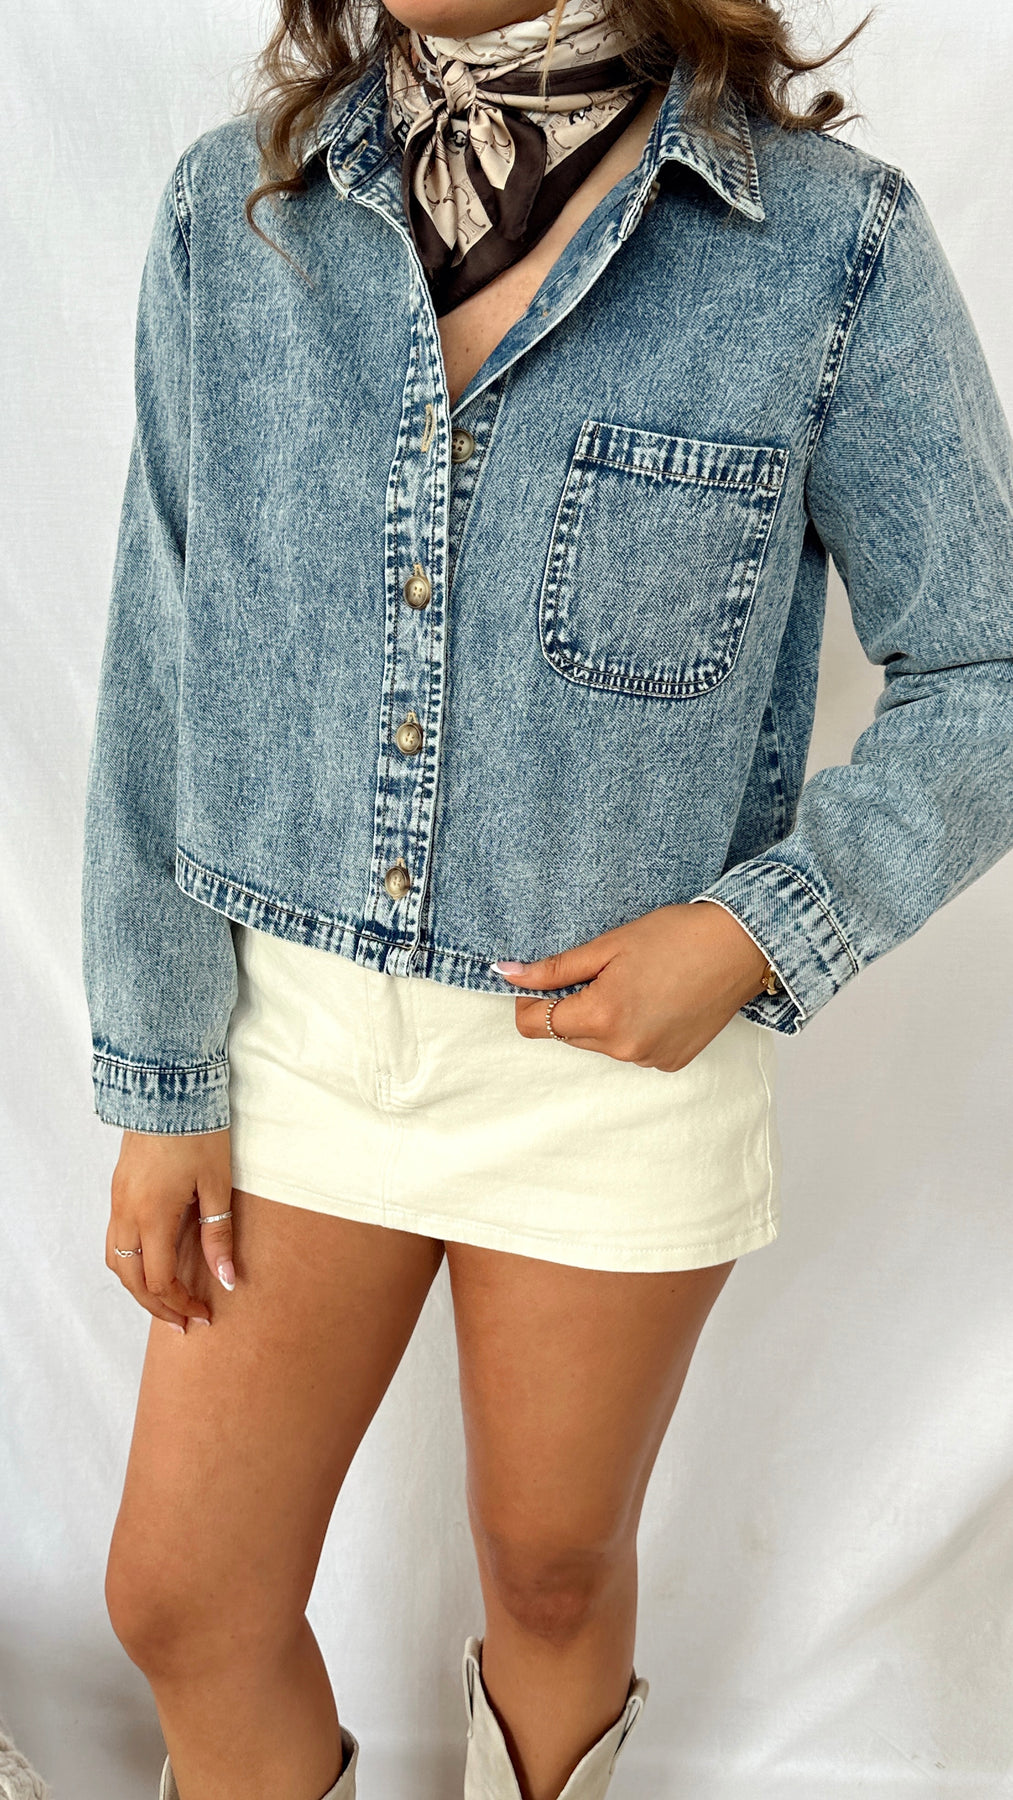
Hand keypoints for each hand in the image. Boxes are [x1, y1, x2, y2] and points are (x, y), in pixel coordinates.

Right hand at [105, 1128, 234, 1331]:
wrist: (167, 1087)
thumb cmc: (198, 1131)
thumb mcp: (217, 1184)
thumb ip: (218, 1235)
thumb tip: (227, 1279)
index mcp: (152, 1216)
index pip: (160, 1281)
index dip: (182, 1304)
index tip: (204, 1315)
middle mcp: (127, 1213)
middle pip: (132, 1280)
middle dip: (158, 1306)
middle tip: (184, 1323)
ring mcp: (117, 1201)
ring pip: (117, 1262)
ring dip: (139, 1288)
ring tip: (167, 1301)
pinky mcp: (118, 1189)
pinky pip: (115, 1240)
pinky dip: (131, 1263)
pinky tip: (153, 1264)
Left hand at [494, 901, 770, 1071]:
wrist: (741, 946)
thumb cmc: (676, 936)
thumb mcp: (608, 945)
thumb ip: (554, 968)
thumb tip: (506, 974)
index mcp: (601, 1017)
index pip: (534, 1024)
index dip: (531, 1000)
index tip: (547, 978)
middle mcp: (622, 1049)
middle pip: (567, 1034)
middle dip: (572, 1005)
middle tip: (602, 971)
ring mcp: (648, 1060)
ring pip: (599, 1044)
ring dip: (603, 1018)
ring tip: (635, 982)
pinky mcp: (670, 1063)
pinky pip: (631, 1049)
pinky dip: (632, 1029)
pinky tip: (655, 1000)